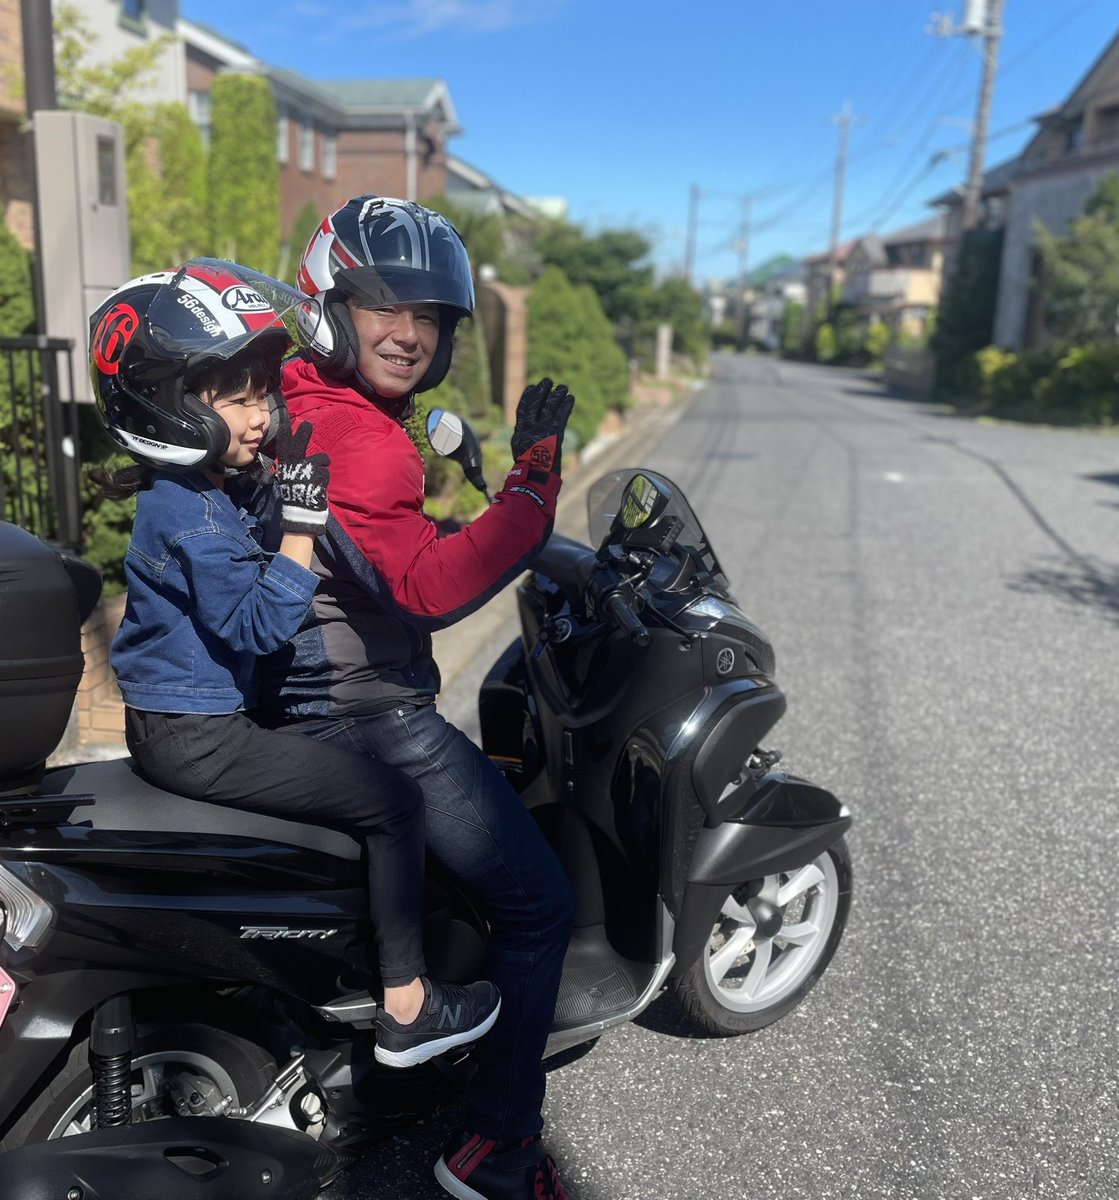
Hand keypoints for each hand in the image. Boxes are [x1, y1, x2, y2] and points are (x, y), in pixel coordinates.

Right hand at [274, 419, 330, 535]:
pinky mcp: (317, 475)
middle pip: (298, 446)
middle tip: (307, 424)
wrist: (302, 513)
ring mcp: (305, 470)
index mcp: (286, 467)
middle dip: (303, 434)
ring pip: (320, 459)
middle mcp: (294, 467)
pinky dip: (324, 478)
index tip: (286, 425)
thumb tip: (306, 458)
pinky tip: (319, 487)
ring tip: (317, 478)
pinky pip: (325, 471)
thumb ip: (297, 468)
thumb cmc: (298, 496)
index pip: (284, 449)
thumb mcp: (293, 480)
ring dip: (322, 465)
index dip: (285, 436)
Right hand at [510, 377, 574, 477]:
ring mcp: (542, 428)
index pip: (523, 409)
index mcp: (520, 431)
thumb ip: (525, 439)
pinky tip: (570, 398)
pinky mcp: (555, 432)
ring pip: (550, 407)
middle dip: (543, 391)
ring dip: (557, 396)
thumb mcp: (521, 451)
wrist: (535, 476)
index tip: (532, 387)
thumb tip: (527, 433)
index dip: (528, 397)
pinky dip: (566, 406)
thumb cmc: (528, 468)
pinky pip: (562, 415)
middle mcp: (530, 427)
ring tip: (563, 387)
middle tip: (548, 381)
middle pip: (537, 404)